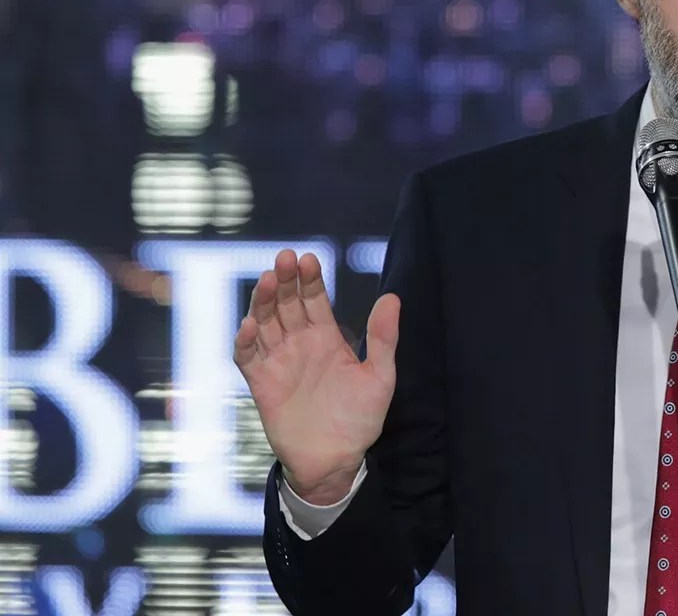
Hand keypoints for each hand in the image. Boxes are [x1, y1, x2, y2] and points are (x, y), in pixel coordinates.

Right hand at [233, 249, 399, 504]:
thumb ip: (384, 338)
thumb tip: (393, 297)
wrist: (336, 460)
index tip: (308, 258)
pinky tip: (249, 325)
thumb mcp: (380, 376)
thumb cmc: (360, 419)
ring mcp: (279, 361)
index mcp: (327, 337)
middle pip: (287, 304)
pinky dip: (245, 340)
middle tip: (284, 258)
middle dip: (286, 280)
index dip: (310, 279)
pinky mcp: (261, 383)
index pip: (315, 300)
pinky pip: (248, 357)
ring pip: (264, 323)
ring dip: (263, 301)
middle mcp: (300, 344)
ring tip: (268, 281)